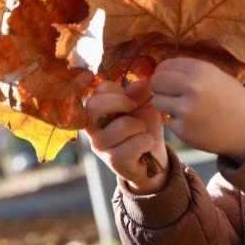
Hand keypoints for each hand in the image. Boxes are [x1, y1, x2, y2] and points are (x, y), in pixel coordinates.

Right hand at [84, 79, 168, 193]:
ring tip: (142, 132)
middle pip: (95, 105)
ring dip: (140, 126)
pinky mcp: (114, 161)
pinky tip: (146, 145)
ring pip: (122, 125)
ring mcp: (100, 146)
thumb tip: (139, 83)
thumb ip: (140, 94)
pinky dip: (147, 141)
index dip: (119, 91)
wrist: (152, 159)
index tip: (132, 99)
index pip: (99, 90)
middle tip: (134, 108)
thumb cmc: (143, 128)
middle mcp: (92, 128)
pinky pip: (135, 144)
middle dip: (121, 102)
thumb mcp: (144, 107)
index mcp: (97, 111)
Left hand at [150, 58, 244, 161]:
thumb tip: (159, 71)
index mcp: (200, 70)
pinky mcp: (183, 129)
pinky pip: (169, 120)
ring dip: (166, 104)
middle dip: (161, 87)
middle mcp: (192, 87)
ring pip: (158, 101)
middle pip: (156, 82)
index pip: (165, 66)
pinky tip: (194, 122)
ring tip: (184, 108)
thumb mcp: (215, 75)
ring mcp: (186, 109)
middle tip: (171, 93)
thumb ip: (189, 72)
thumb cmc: (232, 99)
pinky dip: (177, 122)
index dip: (165, 73)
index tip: (172, 80)